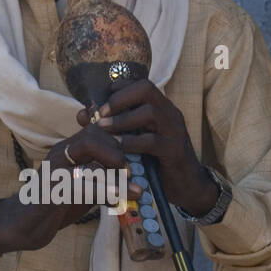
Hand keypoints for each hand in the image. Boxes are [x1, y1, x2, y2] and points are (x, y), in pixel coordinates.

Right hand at [0, 129, 142, 255]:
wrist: (22, 226)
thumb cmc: (53, 206)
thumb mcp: (83, 188)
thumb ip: (102, 179)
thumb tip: (133, 181)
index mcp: (67, 152)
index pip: (94, 130)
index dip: (116, 138)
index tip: (133, 156)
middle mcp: (59, 156)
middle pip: (91, 135)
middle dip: (116, 150)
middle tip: (131, 172)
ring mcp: (53, 171)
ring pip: (86, 151)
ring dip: (114, 166)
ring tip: (133, 185)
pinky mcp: (50, 192)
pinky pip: (80, 185)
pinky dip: (104, 191)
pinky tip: (120, 199)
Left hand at [79, 80, 217, 213]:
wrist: (187, 187)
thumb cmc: (157, 162)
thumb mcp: (135, 140)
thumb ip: (114, 126)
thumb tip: (83, 114)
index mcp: (162, 108)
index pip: (140, 84)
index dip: (118, 89)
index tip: (100, 103)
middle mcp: (170, 114)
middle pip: (146, 89)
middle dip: (119, 98)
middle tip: (100, 113)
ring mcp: (174, 131)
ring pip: (149, 113)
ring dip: (122, 119)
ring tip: (102, 128)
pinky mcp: (174, 151)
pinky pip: (152, 141)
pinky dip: (131, 142)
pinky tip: (116, 147)